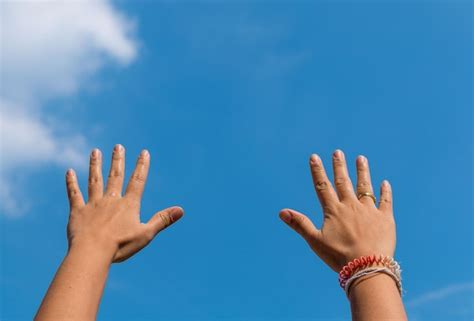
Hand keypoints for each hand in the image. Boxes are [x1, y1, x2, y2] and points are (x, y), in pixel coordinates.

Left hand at [65, 144, 182, 261]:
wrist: (92, 252)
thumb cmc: (121, 245)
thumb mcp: (146, 234)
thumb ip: (162, 220)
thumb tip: (181, 210)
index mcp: (128, 205)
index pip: (137, 181)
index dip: (142, 166)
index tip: (144, 152)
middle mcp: (111, 200)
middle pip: (115, 176)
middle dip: (117, 160)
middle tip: (118, 146)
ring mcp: (93, 204)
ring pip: (95, 180)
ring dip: (95, 165)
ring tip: (95, 151)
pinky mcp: (78, 212)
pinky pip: (74, 194)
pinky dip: (72, 183)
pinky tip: (69, 171)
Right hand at [280, 150, 395, 271]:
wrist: (367, 266)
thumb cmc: (339, 256)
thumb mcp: (315, 241)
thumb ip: (300, 224)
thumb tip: (281, 212)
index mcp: (333, 210)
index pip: (322, 186)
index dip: (317, 170)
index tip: (314, 156)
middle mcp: (351, 206)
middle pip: (343, 182)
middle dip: (339, 166)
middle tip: (338, 152)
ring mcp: (369, 211)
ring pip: (365, 187)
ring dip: (362, 172)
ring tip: (361, 158)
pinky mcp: (385, 219)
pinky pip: (385, 201)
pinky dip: (385, 191)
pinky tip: (385, 182)